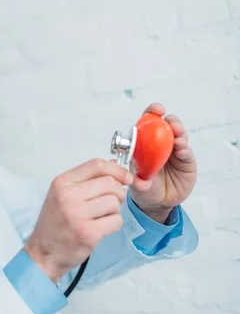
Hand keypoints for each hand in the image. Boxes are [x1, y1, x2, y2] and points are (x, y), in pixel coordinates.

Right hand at [24, 159, 132, 283]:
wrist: (44, 252)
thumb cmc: (54, 224)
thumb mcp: (61, 195)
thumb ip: (85, 181)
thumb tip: (114, 166)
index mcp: (61, 183)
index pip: (96, 165)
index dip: (117, 169)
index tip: (126, 177)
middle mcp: (68, 196)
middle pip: (110, 183)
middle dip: (118, 192)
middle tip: (111, 202)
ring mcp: (78, 214)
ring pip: (114, 202)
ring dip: (114, 210)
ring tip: (101, 216)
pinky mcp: (88, 232)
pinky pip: (116, 220)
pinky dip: (113, 224)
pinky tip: (101, 227)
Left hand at [128, 103, 197, 222]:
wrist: (158, 203)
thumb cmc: (143, 188)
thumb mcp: (135, 183)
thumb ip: (134, 179)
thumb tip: (126, 175)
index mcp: (146, 142)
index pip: (149, 122)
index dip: (152, 113)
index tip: (156, 110)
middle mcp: (162, 144)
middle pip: (168, 125)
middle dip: (171, 120)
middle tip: (170, 123)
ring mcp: (175, 151)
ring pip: (180, 136)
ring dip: (180, 134)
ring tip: (178, 139)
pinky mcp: (187, 162)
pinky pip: (187, 153)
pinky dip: (185, 150)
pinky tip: (182, 151)